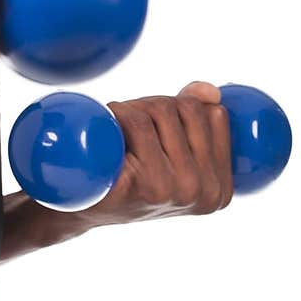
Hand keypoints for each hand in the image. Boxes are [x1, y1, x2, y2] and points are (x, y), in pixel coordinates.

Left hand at [86, 81, 233, 224]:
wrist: (79, 207)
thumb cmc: (128, 174)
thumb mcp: (171, 153)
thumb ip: (197, 120)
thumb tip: (212, 92)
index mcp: (220, 188)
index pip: (215, 115)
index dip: (182, 107)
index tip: (157, 129)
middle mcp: (203, 192)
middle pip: (187, 109)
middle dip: (155, 105)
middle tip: (129, 128)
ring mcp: (174, 190)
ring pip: (160, 110)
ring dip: (133, 108)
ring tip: (117, 131)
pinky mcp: (142, 184)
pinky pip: (137, 123)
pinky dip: (117, 113)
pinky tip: (108, 126)